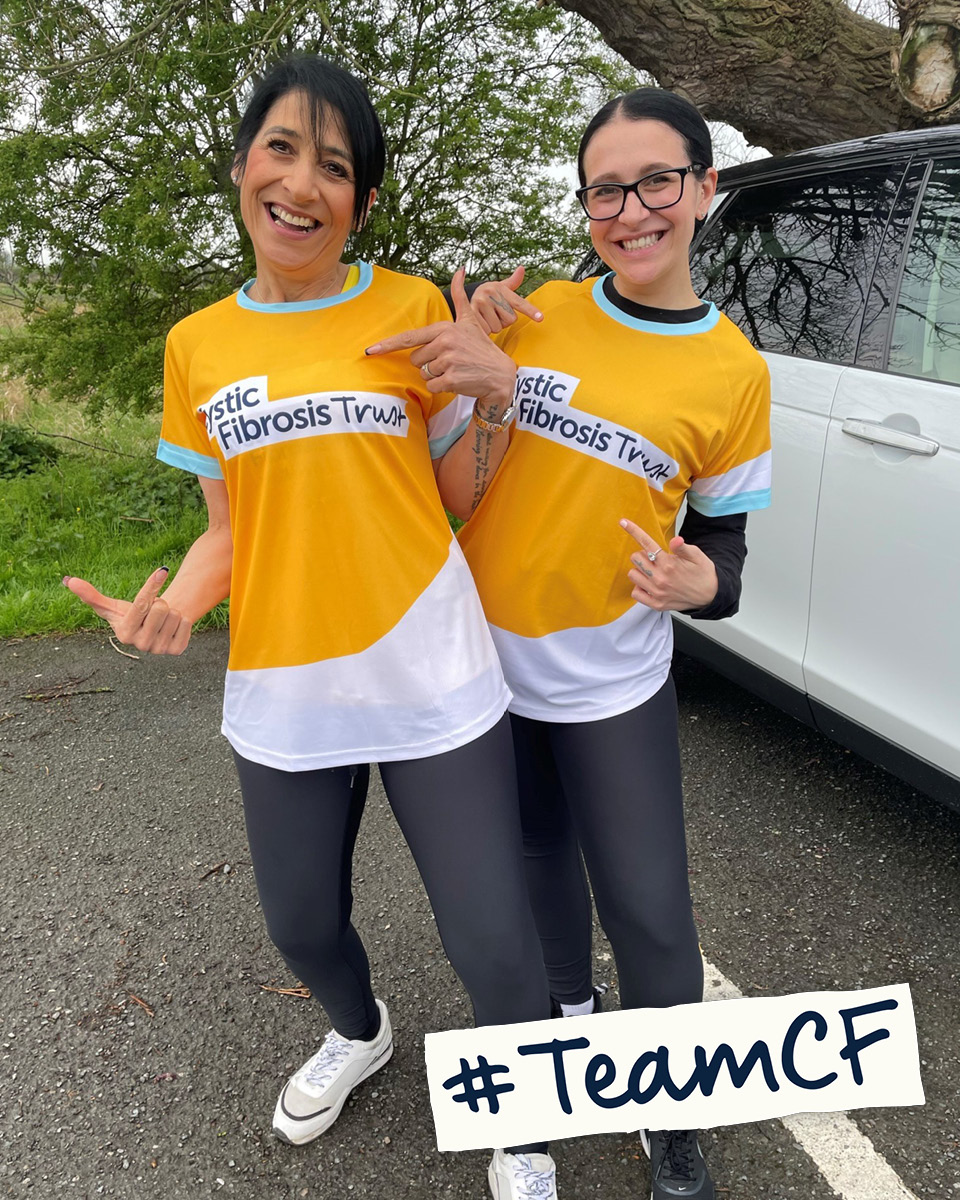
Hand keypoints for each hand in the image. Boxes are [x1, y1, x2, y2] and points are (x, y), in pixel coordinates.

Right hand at [63, 566, 192, 654]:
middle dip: (160, 602)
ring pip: (176, 615)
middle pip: (161, 608)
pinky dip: (183, 620)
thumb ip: (91, 596)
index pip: (141, 604)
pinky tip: (172, 627)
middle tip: (153, 610)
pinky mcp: (177, 650)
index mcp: (124, 633)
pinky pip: (187, 623)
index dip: (151, 585)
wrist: (155, 629)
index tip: (162, 570)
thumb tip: (68, 580)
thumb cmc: (131, 614)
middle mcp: (141, 645)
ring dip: (171, 611)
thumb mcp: (112, 606)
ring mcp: (160, 650)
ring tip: (161, 619)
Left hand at [365, 268, 516, 408]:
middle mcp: (445, 342)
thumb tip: (460, 269)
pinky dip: (442, 388)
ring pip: (424, 374)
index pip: (410, 337)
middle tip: (449, 362)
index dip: (388, 345)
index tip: (370, 350)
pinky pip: (432, 387)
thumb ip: (460, 297)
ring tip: (456, 370)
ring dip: (436, 377)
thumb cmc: (481, 348)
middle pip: (416, 360)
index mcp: (444, 328)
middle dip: (428, 364)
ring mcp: (448, 361)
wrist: (500, 374)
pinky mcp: (452, 379)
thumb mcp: (470, 320)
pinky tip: (457, 381)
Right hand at [469, 266, 542, 333]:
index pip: (519, 302)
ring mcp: (480, 303)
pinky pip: (488, 331)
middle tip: (494, 313)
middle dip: (504, 321)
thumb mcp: (500, 288)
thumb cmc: (488, 296)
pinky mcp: (472, 314)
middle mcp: (490, 293)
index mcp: (501, 288)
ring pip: (498, 327)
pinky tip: (480, 323)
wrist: (464, 299)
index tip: (541, 318)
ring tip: (486, 318)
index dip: (530, 311)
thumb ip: (513, 282)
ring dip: (494, 327)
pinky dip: (485, 331)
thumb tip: (522, 268)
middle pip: (510, 319)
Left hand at [620, 518, 718, 611]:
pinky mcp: (656, 604)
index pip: (647, 544)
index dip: (634, 531)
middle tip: (655, 558)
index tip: (623, 522)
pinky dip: (639, 587)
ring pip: (633, 575)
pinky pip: (636, 593)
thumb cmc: (703, 573)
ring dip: (640, 570)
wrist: (710, 596)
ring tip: (652, 571)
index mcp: (669, 564)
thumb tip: (675, 540)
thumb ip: (683, 547)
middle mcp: (660, 579)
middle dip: (642, 554)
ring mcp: (657, 593)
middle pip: (636, 558)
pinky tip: (649, 583)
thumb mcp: (697, 555)